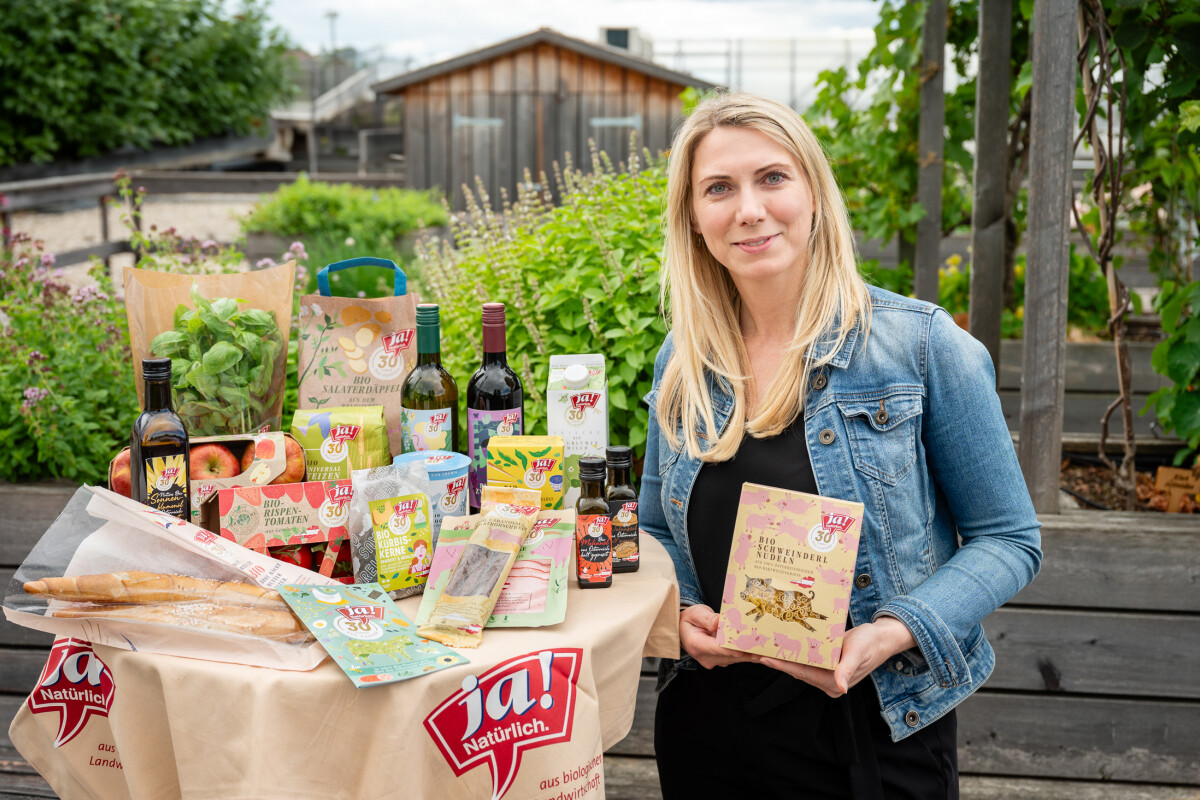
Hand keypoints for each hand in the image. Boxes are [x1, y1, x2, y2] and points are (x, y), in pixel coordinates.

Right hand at [679, 604, 759, 668]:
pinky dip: (750, 655)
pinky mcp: (721, 661)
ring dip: (752, 654)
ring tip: (770, 652)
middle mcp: (705, 657)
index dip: (733, 648)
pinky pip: (737, 659)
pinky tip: (765, 654)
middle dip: (749, 651)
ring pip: (736, 659)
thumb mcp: (695, 613)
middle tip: (767, 648)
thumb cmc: (690, 620)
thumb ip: (707, 619)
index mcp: (696, 645)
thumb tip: (718, 623)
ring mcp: (713, 661)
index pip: (717, 648)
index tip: (748, 646)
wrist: (684, 630)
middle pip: (730, 655)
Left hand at [758, 616, 916, 697]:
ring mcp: (826, 675)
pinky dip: (792, 653)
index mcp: (834, 682)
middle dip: (776, 661)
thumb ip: (847, 670)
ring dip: (782, 657)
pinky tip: (779, 645)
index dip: (782, 666)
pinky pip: (805, 660)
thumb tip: (841, 688)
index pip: (802, 673)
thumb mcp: (857, 653)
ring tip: (761, 648)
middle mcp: (828, 682)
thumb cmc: (871, 643)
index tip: (764, 658)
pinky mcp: (826, 666)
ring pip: (799, 666)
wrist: (882, 638)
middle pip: (797, 671)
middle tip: (754, 652)